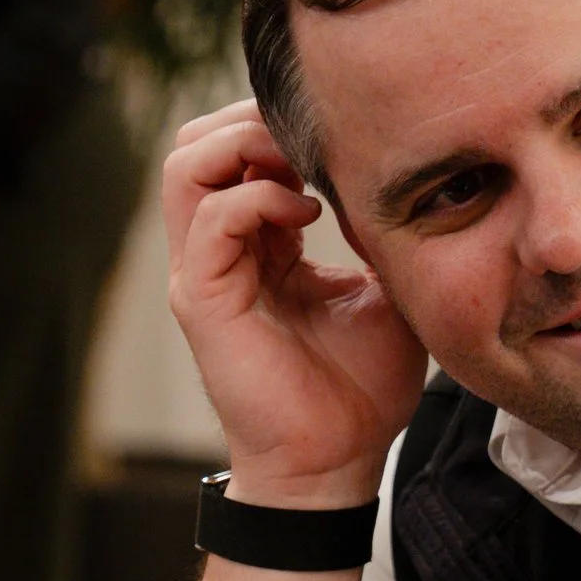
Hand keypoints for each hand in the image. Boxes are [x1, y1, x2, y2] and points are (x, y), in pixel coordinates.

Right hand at [161, 98, 426, 506]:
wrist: (339, 461)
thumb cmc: (360, 387)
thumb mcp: (385, 288)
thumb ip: (376, 229)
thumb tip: (392, 174)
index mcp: (257, 243)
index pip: (237, 148)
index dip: (278, 124)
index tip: (339, 133)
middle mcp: (219, 250)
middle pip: (198, 142)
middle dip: (253, 119)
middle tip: (311, 139)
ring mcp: (203, 272)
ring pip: (187, 165)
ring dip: (245, 145)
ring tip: (300, 166)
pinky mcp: (203, 301)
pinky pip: (210, 220)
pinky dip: (257, 200)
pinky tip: (305, 215)